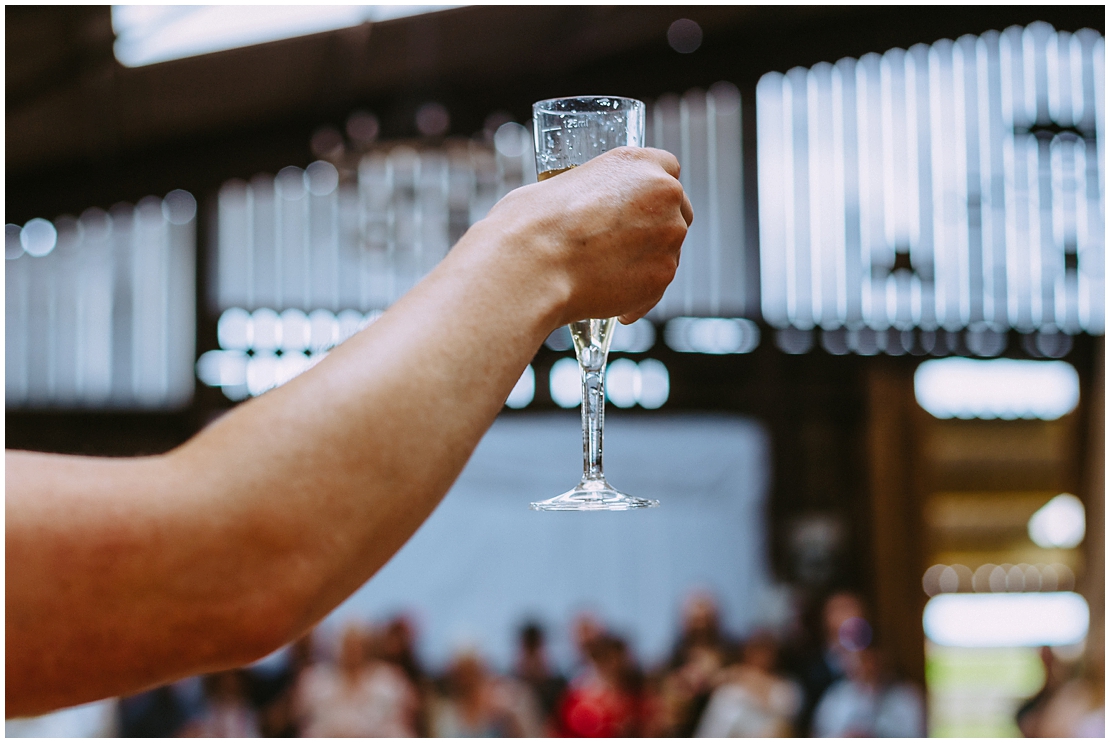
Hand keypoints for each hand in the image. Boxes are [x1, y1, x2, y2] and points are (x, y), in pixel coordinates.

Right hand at [483, 146, 692, 327]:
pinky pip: (656, 287)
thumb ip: (596, 192)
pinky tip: (606, 297)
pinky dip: (637, 294)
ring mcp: (668, 236)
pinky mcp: (663, 276)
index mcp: (638, 162)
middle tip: (624, 245)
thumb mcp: (562, 185)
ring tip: (604, 275)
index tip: (640, 206)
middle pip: (678, 211)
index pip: (668, 168)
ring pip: (669, 251)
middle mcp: (663, 194)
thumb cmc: (533, 225)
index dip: (652, 191)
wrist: (531, 267)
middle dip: (656, 229)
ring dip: (645, 262)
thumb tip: (592, 211)